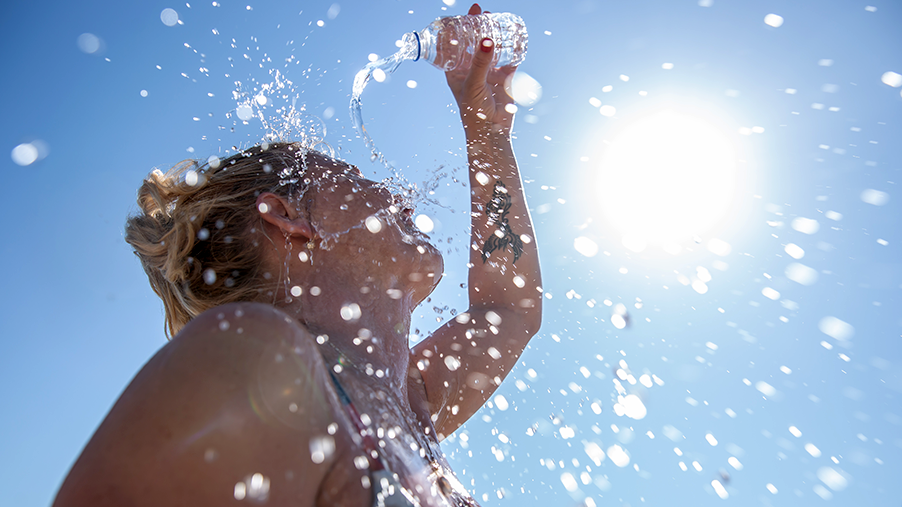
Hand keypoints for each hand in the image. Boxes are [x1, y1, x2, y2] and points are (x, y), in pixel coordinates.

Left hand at [445, 3, 517, 134]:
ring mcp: (489, 72)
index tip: (464, 14)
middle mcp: (472, 69)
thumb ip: (480, 62)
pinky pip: (510, 58)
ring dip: (494, 34)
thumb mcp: (473, 84)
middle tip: (482, 12)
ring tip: (496, 18)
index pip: (455, 45)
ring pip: (492, 48)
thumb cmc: (473, 112)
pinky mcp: (505, 77)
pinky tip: (515, 36)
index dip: (458, 28)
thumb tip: (487, 40)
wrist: (491, 131)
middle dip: (478, 26)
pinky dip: (513, 47)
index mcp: (457, 71)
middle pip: (474, 42)